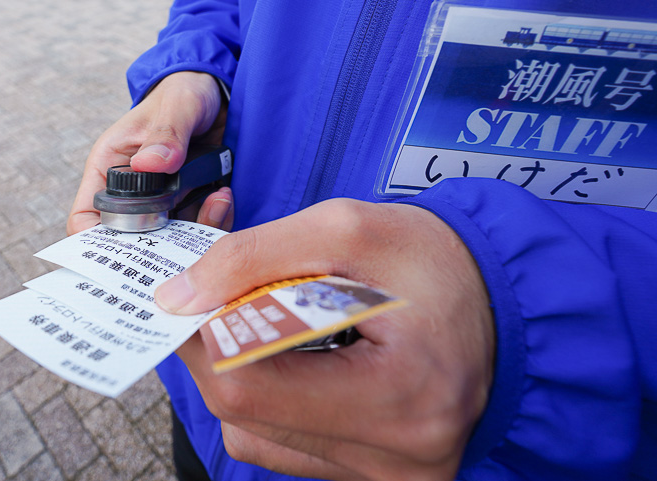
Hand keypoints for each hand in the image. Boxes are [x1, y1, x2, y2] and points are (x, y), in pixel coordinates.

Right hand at [67, 71, 233, 234]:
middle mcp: (132, 192)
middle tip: (188, 228)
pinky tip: (224, 195)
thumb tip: (150, 164)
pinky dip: (215, 221)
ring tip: (217, 198)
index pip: (86, 219)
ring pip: (172, 241)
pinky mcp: (192, 205)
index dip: (97, 243)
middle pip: (133, 241)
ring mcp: (164, 203)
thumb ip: (166, 134)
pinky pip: (201, 230)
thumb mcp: (177, 106)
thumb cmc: (184, 91)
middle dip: (162, 242)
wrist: (218, 94)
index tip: (131, 247)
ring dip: (196, 228)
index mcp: (109, 169)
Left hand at [154, 199, 494, 480]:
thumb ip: (254, 257)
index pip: (248, 386)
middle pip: (245, 414)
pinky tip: (285, 354)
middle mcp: (397, 461)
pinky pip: (286, 443)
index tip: (190, 291)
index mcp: (400, 396)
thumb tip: (178, 298)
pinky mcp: (377, 474)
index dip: (201, 336)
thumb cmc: (438, 260)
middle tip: (213, 294)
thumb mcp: (347, 228)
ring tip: (256, 317)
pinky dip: (267, 396)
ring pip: (256, 433)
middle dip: (212, 347)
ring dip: (237, 372)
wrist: (507, 300)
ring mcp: (388, 477)